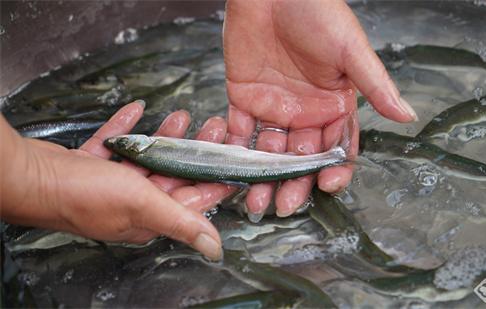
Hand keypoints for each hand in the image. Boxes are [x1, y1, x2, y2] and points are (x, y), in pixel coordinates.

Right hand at [0, 102, 233, 259]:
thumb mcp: (144, 204)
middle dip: (194, 151)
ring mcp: (109, 185)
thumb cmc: (83, 194)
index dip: (214, 181)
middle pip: (172, 175)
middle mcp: (131, 204)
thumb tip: (214, 248)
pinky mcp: (90, 166)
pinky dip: (126, 129)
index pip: (192, 201)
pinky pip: (115, 145)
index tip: (232, 161)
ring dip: (164, 138)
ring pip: (146, 159)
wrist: (28, 177)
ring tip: (182, 117)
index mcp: (149, 217)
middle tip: (213, 128)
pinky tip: (136, 110)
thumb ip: (182, 222)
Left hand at [223, 0, 416, 217]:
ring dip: (264, 179)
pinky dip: (236, 152)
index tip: (327, 184)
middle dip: (295, 184)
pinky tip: (234, 172)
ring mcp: (274, 108)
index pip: (338, 146)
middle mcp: (305, 112)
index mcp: (334, 104)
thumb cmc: (316, 11)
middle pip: (302, 158)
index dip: (334, 168)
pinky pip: (240, 132)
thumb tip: (408, 117)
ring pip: (270, 153)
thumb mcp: (350, 50)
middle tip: (285, 205)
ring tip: (256, 202)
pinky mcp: (244, 99)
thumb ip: (375, 86)